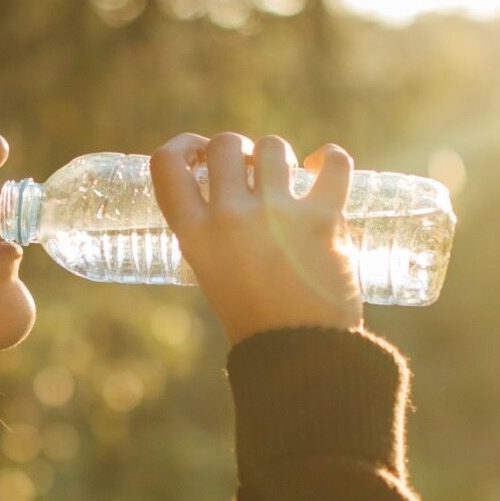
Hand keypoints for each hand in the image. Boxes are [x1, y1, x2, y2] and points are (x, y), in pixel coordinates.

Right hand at [150, 131, 363, 343]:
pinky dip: (331, 158)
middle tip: (249, 168)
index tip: (198, 150)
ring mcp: (276, 214)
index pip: (166, 164)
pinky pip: (333, 164)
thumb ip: (214, 234)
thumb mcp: (212, 274)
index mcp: (194, 235)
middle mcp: (229, 218)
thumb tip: (233, 191)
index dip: (182, 146)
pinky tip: (324, 165)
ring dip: (278, 155)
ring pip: (273, 147)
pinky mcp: (323, 218)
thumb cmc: (255, 320)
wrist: (301, 355)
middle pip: (224, 146)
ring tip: (286, 173)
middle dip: (237, 149)